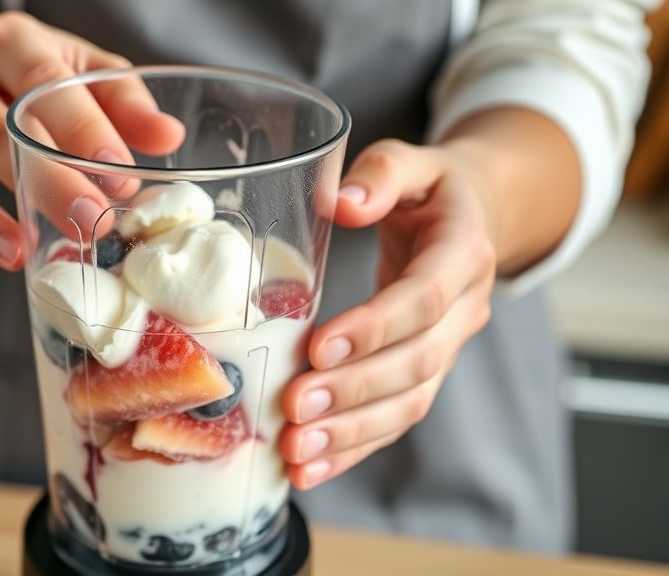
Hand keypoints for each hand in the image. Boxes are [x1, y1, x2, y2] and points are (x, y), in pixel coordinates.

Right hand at [0, 10, 183, 268]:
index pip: (48, 83)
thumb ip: (125, 103)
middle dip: (54, 176)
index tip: (121, 172)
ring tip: (57, 242)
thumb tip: (169, 137)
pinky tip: (12, 252)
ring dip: (19, 204)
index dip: (84, 129)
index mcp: (16, 42)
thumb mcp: (81, 72)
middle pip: (8, 125)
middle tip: (97, 218)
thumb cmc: (33, 74)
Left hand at [279, 138, 497, 489]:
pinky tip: (310, 469)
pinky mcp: (425, 375)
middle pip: (416, 363)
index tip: (319, 348)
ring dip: (351, 434)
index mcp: (463, 253)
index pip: (422, 300)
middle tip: (295, 407)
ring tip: (296, 452)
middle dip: (353, 391)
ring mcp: (448, 349)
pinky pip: (395, 420)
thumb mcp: (413, 160)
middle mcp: (464, 310)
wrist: (474, 217)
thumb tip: (342, 202)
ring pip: (409, 404)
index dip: (374, 327)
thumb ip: (382, 175)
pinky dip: (354, 450)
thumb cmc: (430, 188)